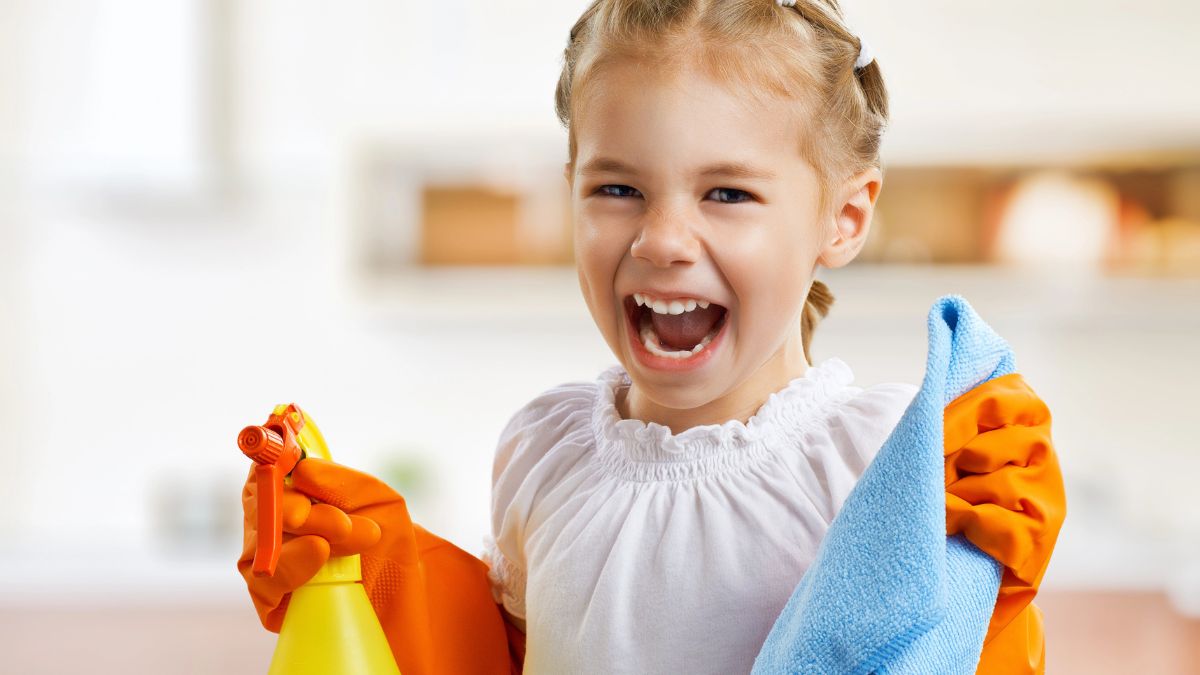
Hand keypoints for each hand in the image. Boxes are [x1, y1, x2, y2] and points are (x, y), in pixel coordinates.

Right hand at [237, 457, 517, 673]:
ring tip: (350, 534)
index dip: (270, 463)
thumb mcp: (380, 501)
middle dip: (295, 505)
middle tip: (339, 516)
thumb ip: (343, 482)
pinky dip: (291, 565)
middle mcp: (278, 527)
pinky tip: (320, 554)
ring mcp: (272, 562)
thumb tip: (303, 469)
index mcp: (298, 496)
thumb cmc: (391, 543)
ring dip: (307, 533)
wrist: (409, 598)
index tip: (292, 464)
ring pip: (261, 542)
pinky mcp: (272, 601)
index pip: (266, 473)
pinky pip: (263, 582)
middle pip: (260, 506)